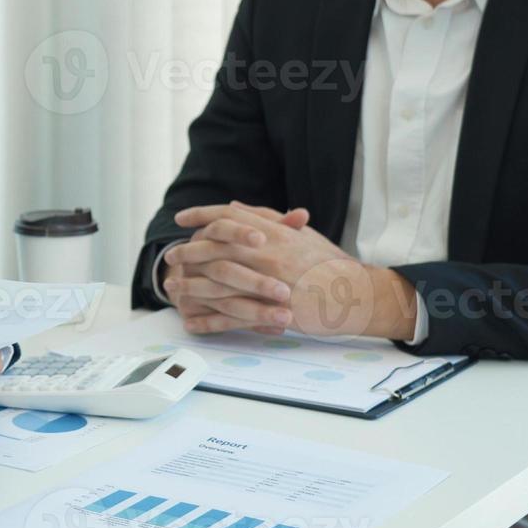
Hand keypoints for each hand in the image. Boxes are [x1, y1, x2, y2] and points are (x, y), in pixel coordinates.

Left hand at [167, 201, 418, 340]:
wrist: (356, 296)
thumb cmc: (330, 264)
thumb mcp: (300, 234)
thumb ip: (266, 219)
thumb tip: (235, 207)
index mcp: (274, 232)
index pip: (227, 217)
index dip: (200, 215)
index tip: (181, 219)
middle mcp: (267, 253)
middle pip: (214, 248)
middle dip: (187, 251)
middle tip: (171, 256)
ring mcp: (267, 282)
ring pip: (216, 282)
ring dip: (190, 285)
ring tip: (173, 287)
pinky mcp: (270, 310)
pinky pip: (230, 315)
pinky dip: (207, 319)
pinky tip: (191, 320)